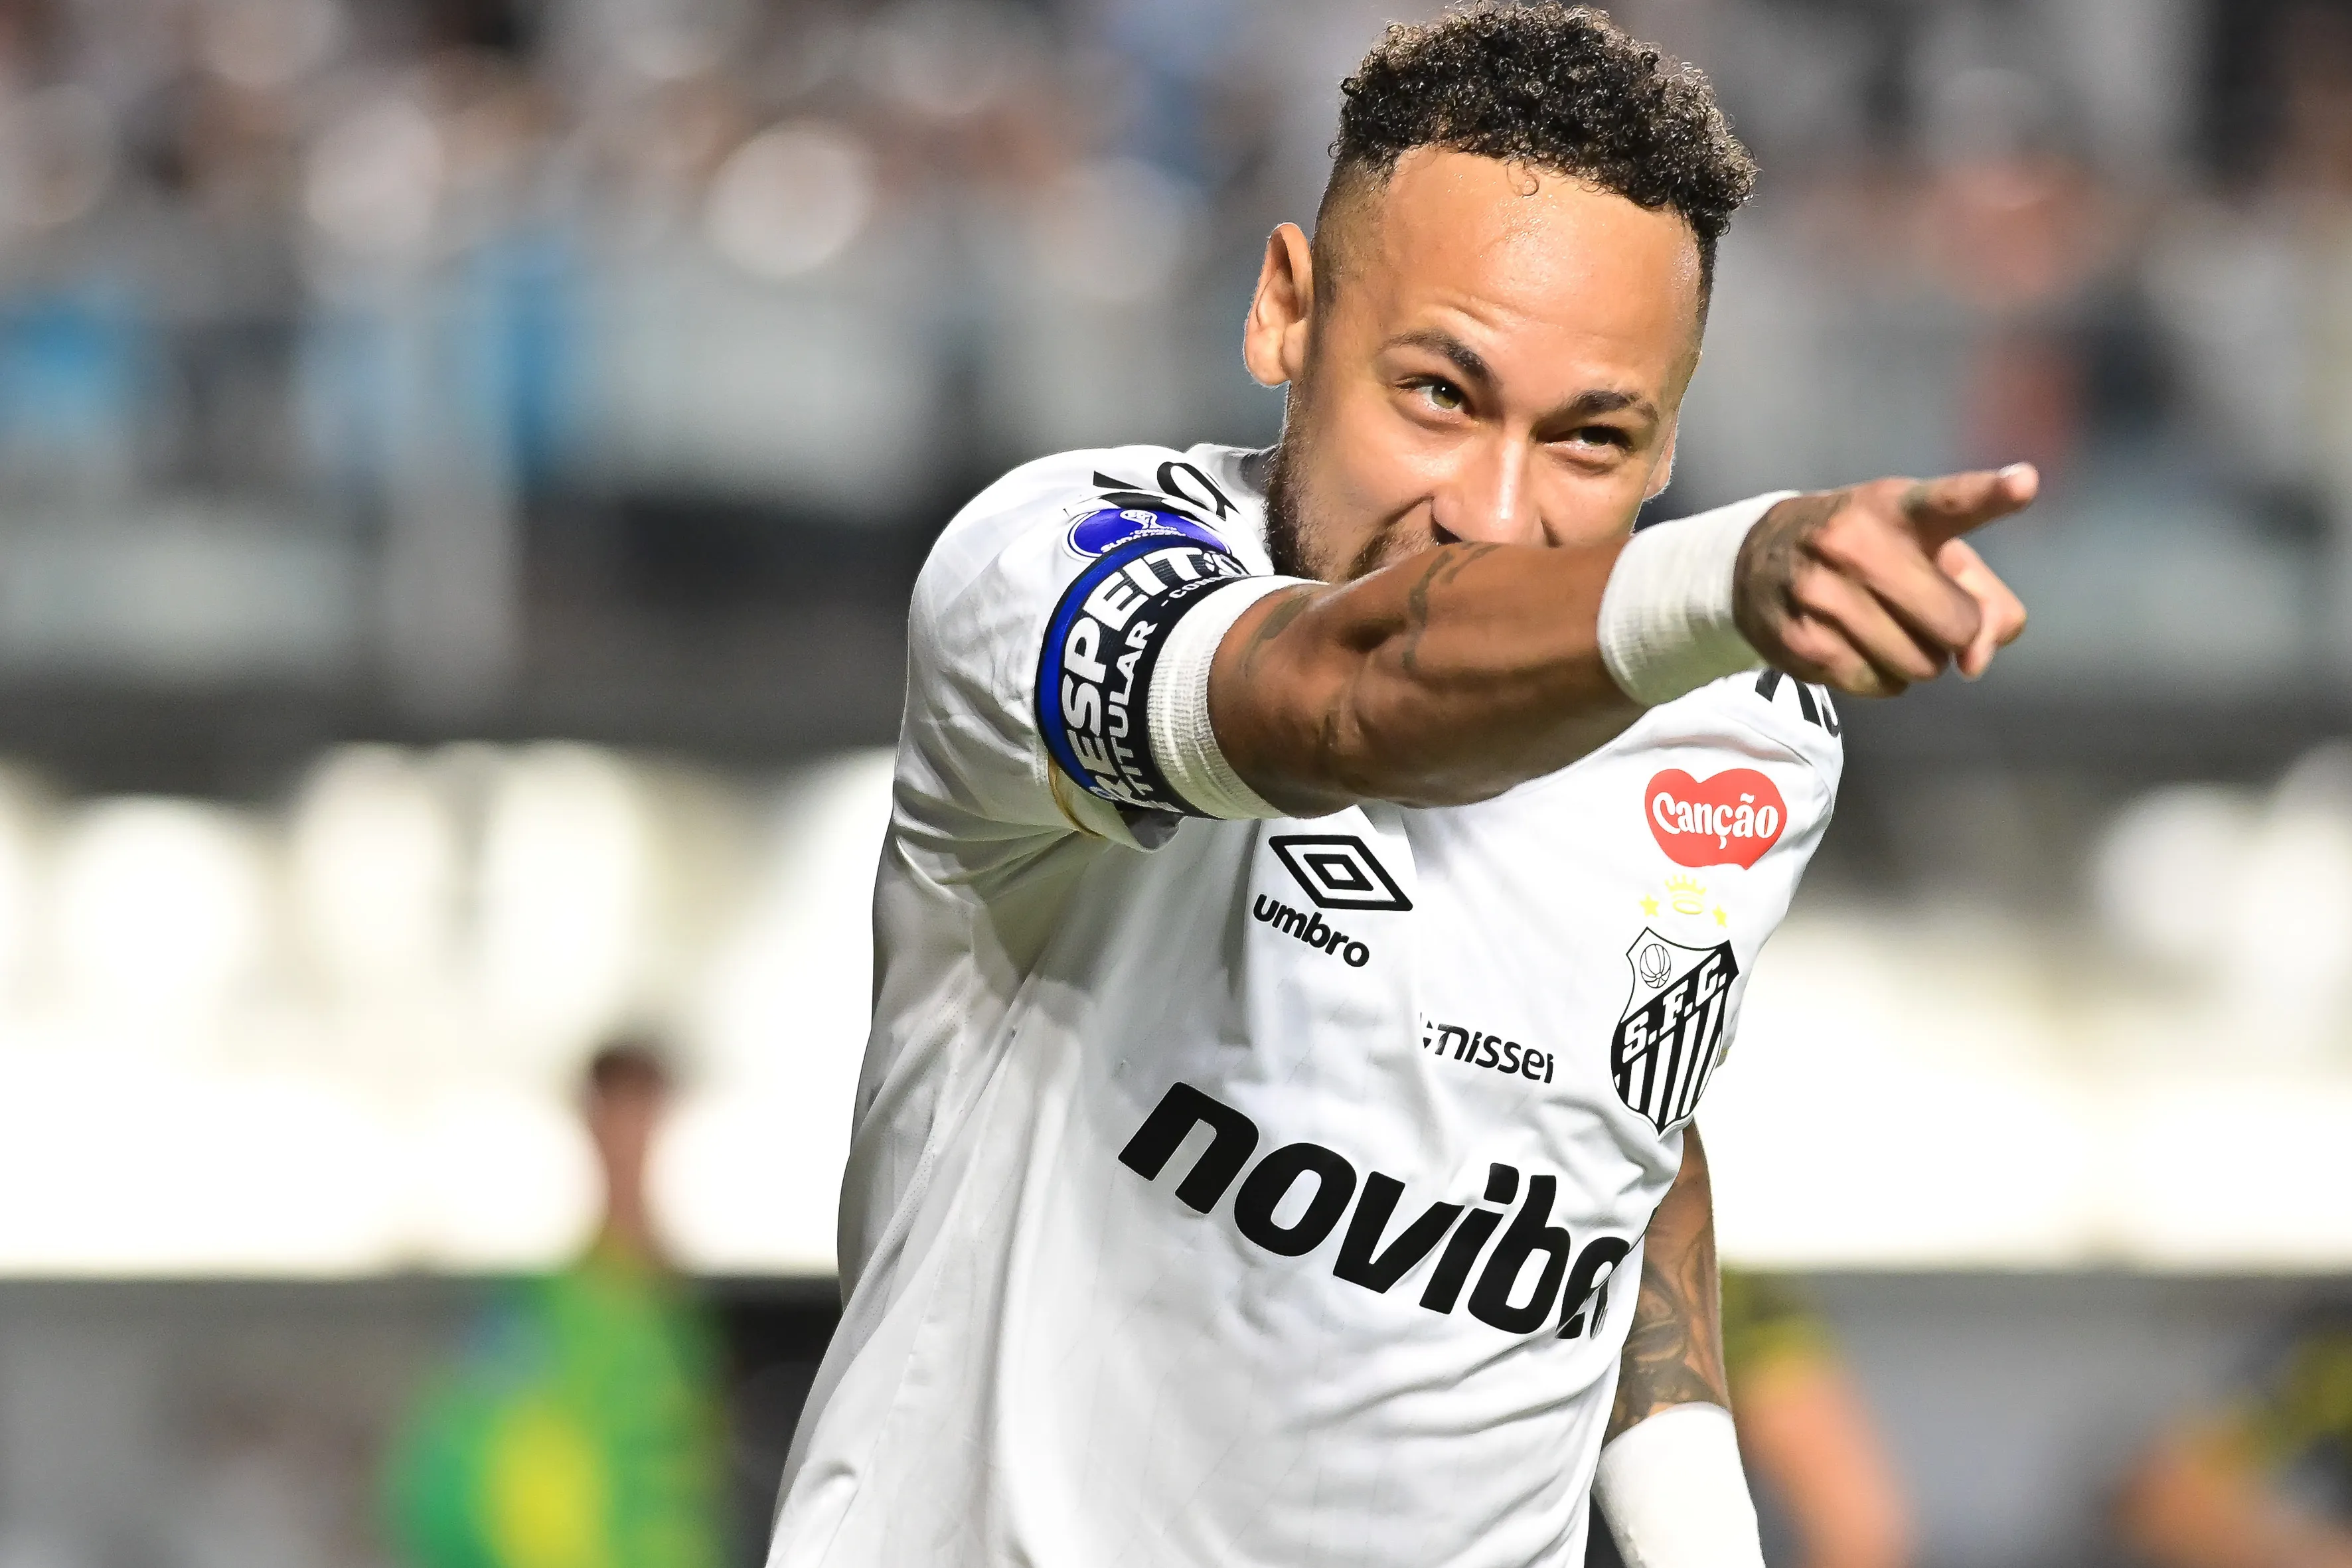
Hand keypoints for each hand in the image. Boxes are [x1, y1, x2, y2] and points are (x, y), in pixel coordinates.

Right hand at [1733, 465, 2035, 696]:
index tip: (2025, 483)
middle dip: (1955, 631)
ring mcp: (1820, 593)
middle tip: (1925, 613)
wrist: (1756, 560)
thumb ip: (1984, 597)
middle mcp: (1854, 542)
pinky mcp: (1800, 641)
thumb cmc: (1869, 551)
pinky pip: (1879, 685)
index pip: (1949, 502)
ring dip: (1918, 659)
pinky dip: (1881, 676)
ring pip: (1920, 665)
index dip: (1991, 494)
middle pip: (1956, 624)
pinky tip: (1856, 645)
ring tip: (1885, 627)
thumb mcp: (1928, 547)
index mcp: (1897, 507)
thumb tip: (1977, 661)